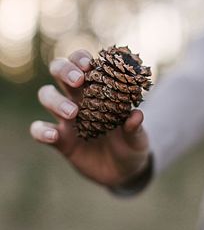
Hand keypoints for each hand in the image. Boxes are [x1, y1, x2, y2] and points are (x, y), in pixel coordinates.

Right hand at [30, 50, 149, 186]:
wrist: (122, 171)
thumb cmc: (131, 145)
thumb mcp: (138, 138)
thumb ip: (135, 127)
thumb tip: (136, 115)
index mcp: (98, 90)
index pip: (83, 64)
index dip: (81, 58)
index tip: (89, 64)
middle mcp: (78, 99)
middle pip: (59, 71)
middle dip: (64, 70)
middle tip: (78, 81)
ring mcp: (66, 119)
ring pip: (46, 95)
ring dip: (56, 100)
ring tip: (73, 113)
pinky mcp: (59, 140)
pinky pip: (39, 130)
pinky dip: (41, 130)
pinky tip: (54, 135)